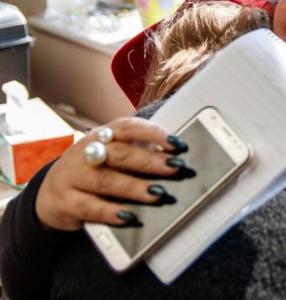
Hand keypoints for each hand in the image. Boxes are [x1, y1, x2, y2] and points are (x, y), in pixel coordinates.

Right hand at [35, 117, 186, 230]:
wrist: (50, 195)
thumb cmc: (93, 171)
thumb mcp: (111, 156)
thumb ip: (138, 151)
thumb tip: (173, 156)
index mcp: (101, 136)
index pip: (127, 128)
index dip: (153, 133)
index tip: (177, 143)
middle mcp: (85, 152)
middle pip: (119, 153)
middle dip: (150, 160)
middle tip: (174, 167)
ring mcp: (72, 176)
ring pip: (105, 180)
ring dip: (134, 187)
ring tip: (158, 193)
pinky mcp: (65, 202)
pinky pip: (90, 207)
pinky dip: (111, 212)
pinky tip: (129, 216)